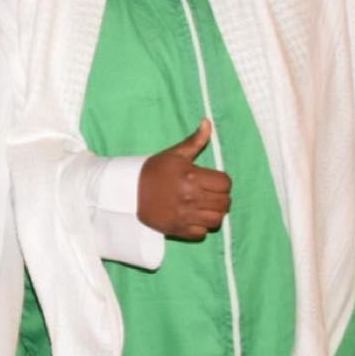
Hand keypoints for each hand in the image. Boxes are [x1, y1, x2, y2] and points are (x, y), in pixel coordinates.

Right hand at [137, 119, 231, 239]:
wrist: (129, 191)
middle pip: (225, 202)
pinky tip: (192, 216)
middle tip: (208, 192)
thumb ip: (195, 141)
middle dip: (220, 196)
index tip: (210, 180)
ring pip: (217, 220)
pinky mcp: (178, 230)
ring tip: (203, 205)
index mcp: (192, 177)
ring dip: (213, 212)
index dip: (221, 181)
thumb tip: (208, 122)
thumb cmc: (154, 170)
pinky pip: (202, 233)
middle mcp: (191, 198)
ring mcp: (185, 216)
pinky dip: (200, 226)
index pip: (225, 183)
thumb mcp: (175, 154)